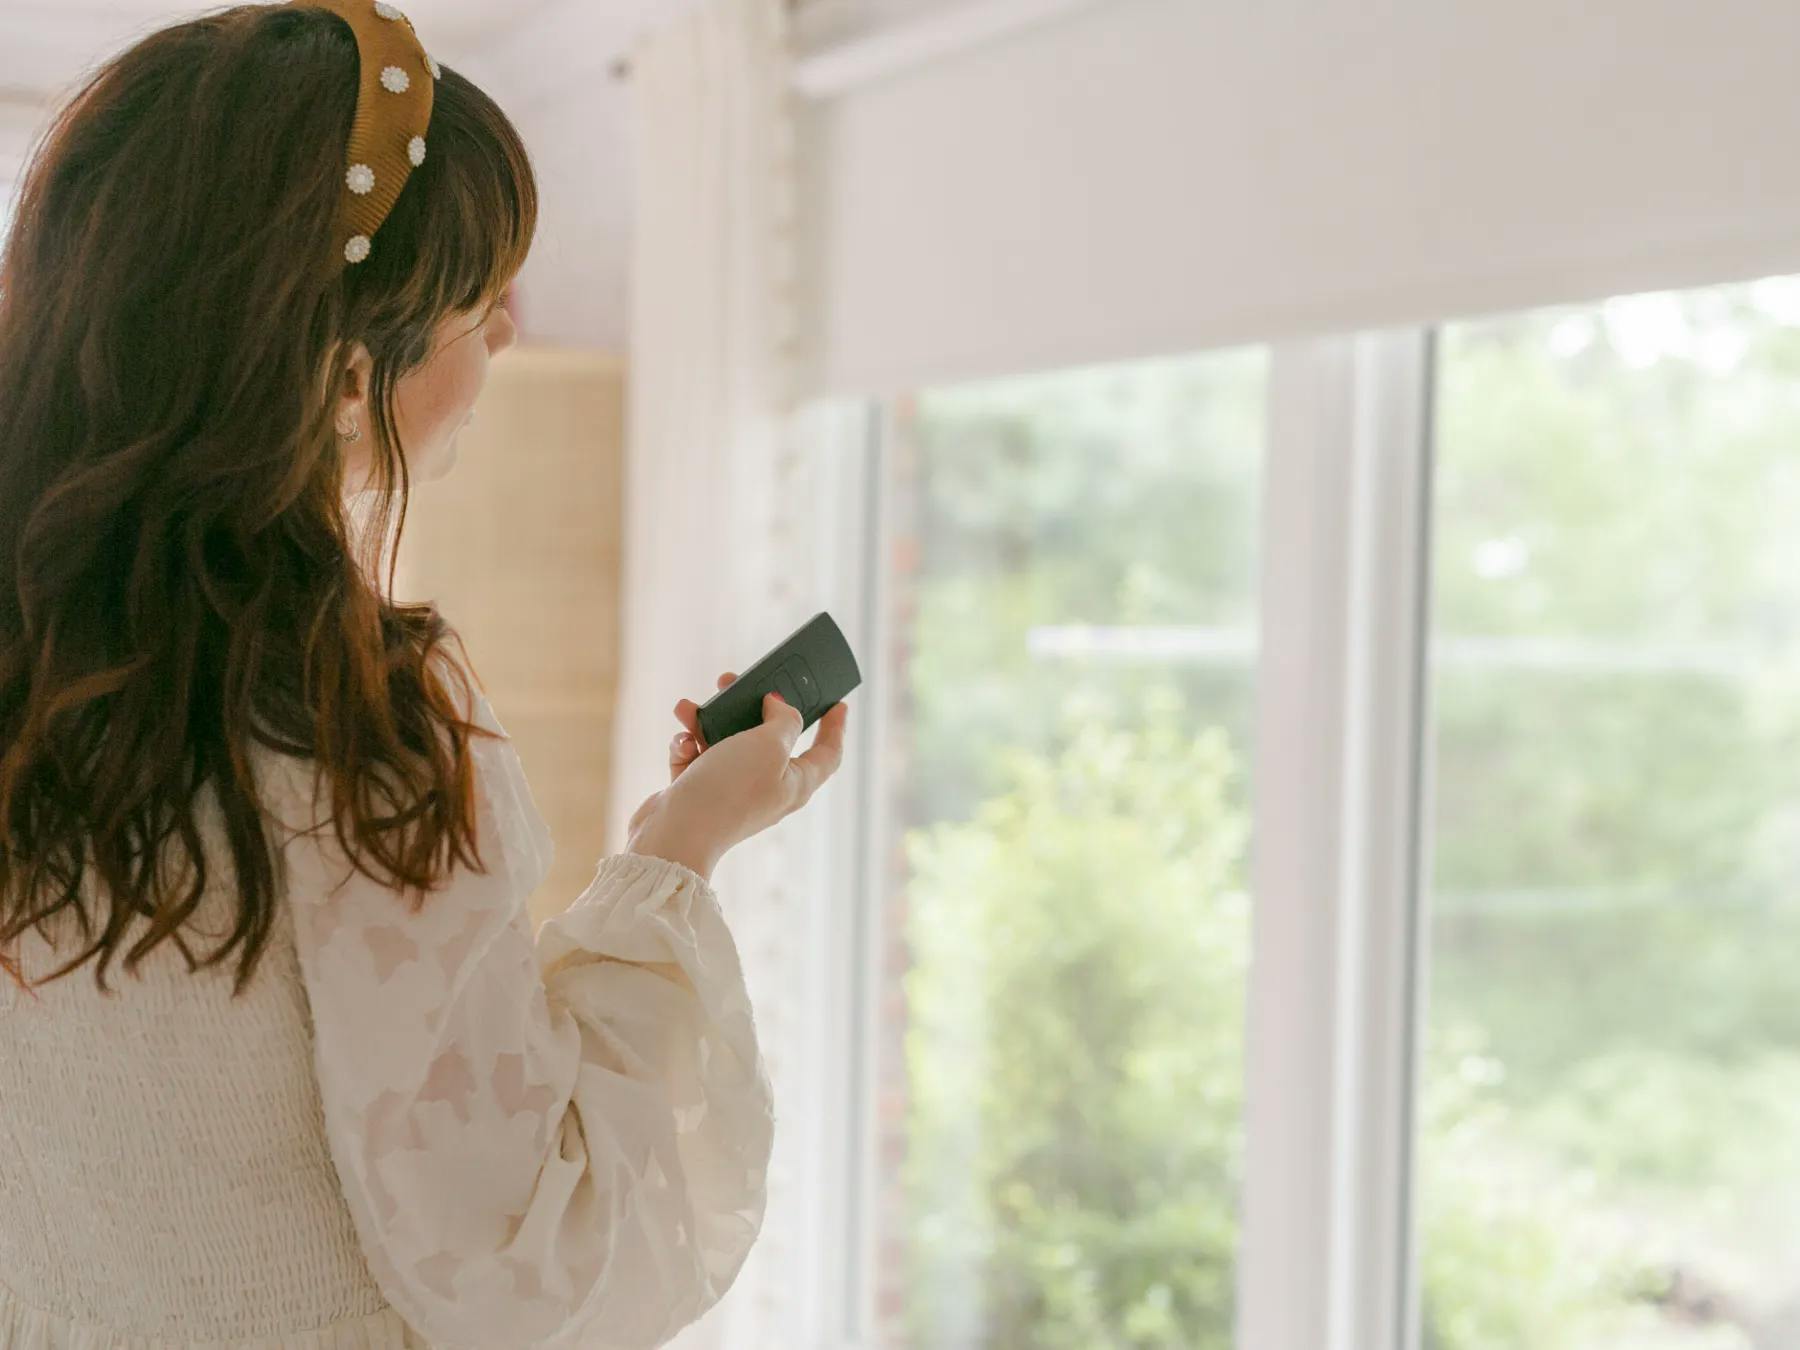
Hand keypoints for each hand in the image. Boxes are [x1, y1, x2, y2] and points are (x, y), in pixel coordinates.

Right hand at [625, 671, 849, 879]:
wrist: (676, 833)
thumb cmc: (730, 790)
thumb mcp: (770, 744)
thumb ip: (783, 719)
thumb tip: (779, 705)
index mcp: (797, 783)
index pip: (828, 754)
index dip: (835, 728)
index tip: (838, 704)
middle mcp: (768, 788)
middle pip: (769, 738)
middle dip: (753, 706)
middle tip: (737, 680)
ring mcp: (733, 792)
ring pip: (726, 743)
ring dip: (708, 721)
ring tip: (691, 707)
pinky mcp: (700, 793)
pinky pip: (698, 759)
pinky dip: (688, 747)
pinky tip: (682, 744)